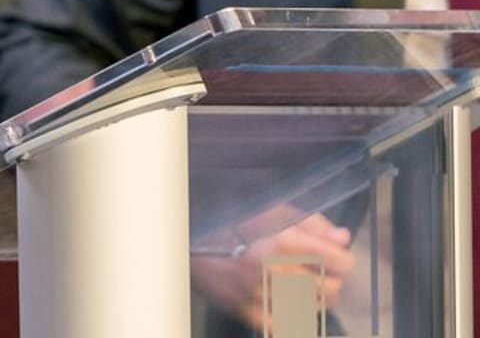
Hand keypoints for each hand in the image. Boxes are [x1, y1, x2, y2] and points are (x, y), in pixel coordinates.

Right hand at [191, 213, 353, 327]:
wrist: (193, 238)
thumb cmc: (234, 220)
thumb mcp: (274, 210)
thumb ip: (313, 223)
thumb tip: (343, 239)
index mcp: (284, 240)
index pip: (341, 262)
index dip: (342, 259)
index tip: (337, 257)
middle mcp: (277, 269)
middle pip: (332, 289)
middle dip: (329, 279)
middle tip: (317, 270)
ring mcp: (264, 295)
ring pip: (314, 309)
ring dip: (313, 297)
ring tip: (299, 282)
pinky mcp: (252, 313)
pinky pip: (289, 325)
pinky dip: (293, 316)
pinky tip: (285, 300)